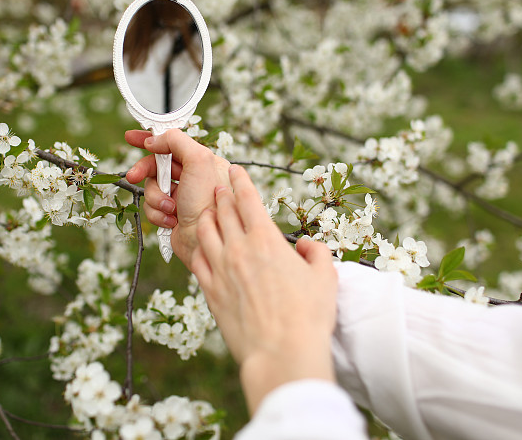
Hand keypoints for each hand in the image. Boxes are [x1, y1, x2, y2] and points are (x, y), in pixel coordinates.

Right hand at [125, 128, 231, 265]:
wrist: (205, 242)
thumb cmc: (209, 204)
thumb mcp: (199, 161)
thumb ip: (176, 141)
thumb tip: (154, 140)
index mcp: (203, 162)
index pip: (172, 143)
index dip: (151, 139)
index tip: (132, 137)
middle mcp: (192, 179)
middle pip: (157, 166)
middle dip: (145, 171)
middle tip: (134, 175)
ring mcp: (181, 197)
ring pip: (151, 188)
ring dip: (156, 198)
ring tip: (170, 208)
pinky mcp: (171, 215)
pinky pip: (152, 208)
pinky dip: (158, 213)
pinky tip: (171, 220)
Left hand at [193, 164, 337, 412]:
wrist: (282, 352)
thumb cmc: (309, 316)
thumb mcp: (326, 277)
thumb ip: (314, 252)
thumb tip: (302, 246)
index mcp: (267, 240)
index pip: (248, 199)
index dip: (240, 180)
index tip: (234, 169)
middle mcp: (239, 249)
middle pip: (223, 210)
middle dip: (220, 193)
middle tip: (218, 185)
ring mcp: (220, 269)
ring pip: (205, 231)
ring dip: (206, 216)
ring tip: (207, 211)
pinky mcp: (210, 291)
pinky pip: (196, 260)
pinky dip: (197, 247)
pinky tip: (200, 246)